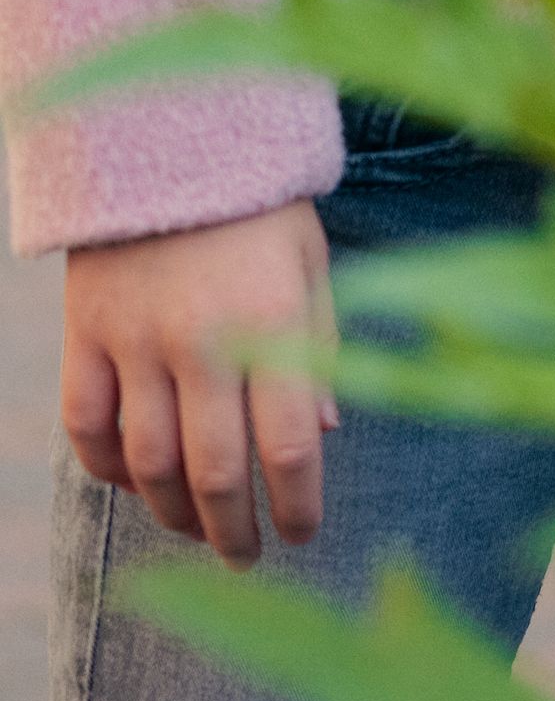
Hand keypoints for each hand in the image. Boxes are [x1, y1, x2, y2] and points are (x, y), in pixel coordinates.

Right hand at [62, 202, 336, 566]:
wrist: (169, 143)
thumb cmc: (260, 207)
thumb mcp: (313, 263)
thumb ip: (321, 346)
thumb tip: (325, 434)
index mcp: (271, 323)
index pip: (286, 444)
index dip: (296, 503)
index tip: (304, 535)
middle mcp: (200, 343)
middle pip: (214, 469)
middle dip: (235, 528)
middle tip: (248, 557)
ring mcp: (134, 343)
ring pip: (146, 462)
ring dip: (173, 510)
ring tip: (199, 529)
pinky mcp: (84, 337)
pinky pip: (87, 426)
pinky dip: (107, 467)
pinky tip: (134, 484)